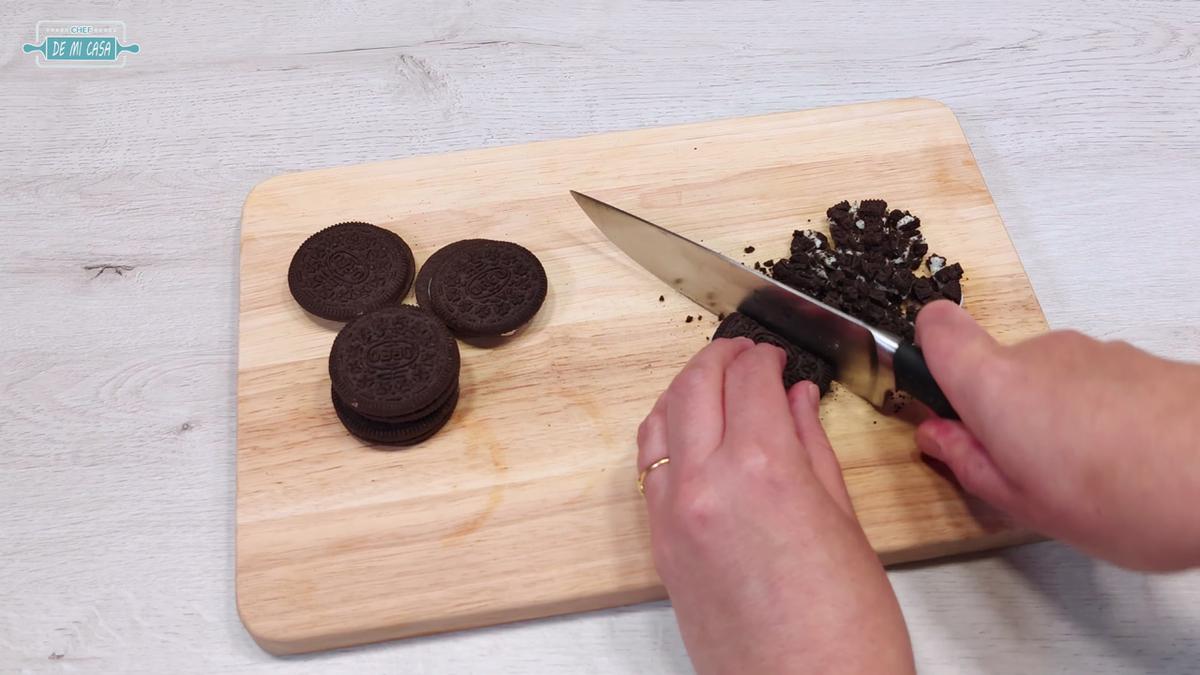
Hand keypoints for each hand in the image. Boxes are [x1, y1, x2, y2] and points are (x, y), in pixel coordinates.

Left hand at [638, 337, 913, 674]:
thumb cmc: (845, 633)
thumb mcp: (845, 524)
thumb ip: (812, 449)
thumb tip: (798, 401)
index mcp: (763, 469)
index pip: (751, 380)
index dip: (765, 358)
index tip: (777, 356)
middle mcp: (706, 483)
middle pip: (696, 386)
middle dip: (720, 358)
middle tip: (745, 353)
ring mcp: (673, 516)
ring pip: (660, 420)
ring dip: (685, 388)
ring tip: (716, 383)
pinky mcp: (660, 546)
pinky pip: (649, 467)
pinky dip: (667, 433)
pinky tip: (692, 433)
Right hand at [916, 300, 1199, 570]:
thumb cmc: (1129, 493)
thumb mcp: (1022, 502)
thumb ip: (969, 462)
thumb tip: (939, 439)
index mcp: (994, 384)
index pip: (936, 328)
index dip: (926, 353)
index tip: (934, 394)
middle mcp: (1039, 353)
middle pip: (994, 366)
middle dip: (999, 411)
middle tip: (1018, 465)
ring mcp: (1093, 352)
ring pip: (1047, 378)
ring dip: (1052, 416)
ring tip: (1080, 475)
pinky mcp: (1137, 360)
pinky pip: (1093, 383)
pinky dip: (1096, 415)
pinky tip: (1120, 461)